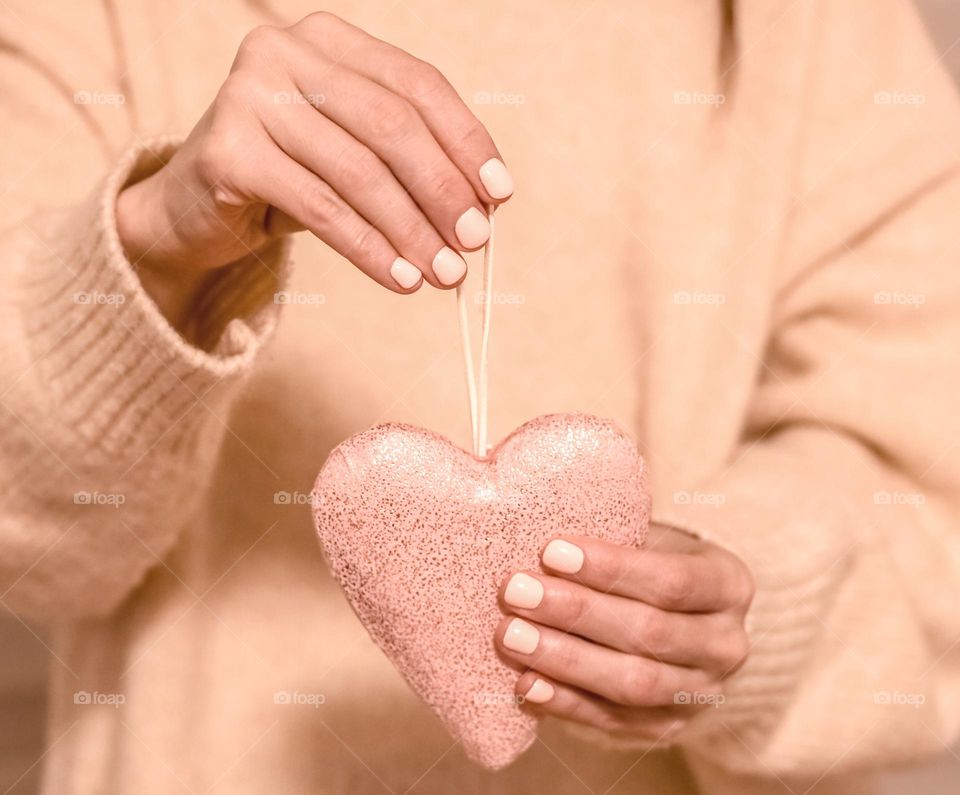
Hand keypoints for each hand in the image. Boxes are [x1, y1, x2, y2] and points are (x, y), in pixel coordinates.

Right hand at [117, 12, 512, 322]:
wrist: (194, 204)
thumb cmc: (291, 174)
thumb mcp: (354, 153)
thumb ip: (410, 162)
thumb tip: (484, 206)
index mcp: (329, 40)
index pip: (417, 84)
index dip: (465, 140)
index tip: (500, 194)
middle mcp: (284, 52)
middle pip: (391, 124)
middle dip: (443, 190)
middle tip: (474, 242)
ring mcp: (249, 95)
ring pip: (358, 171)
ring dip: (411, 230)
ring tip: (444, 272)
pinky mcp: (226, 150)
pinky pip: (320, 207)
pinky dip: (368, 248)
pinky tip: (399, 278)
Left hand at [495, 524, 753, 745]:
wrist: (689, 620)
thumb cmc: (656, 562)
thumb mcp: (655, 538)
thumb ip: (617, 535)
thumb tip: (542, 532)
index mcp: (729, 585)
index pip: (671, 580)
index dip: (610, 568)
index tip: (551, 551)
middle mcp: (726, 645)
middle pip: (648, 633)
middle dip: (575, 612)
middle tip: (516, 592)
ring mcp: (700, 694)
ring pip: (632, 683)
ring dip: (564, 660)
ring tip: (510, 636)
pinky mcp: (667, 728)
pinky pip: (613, 721)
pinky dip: (565, 703)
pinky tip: (525, 683)